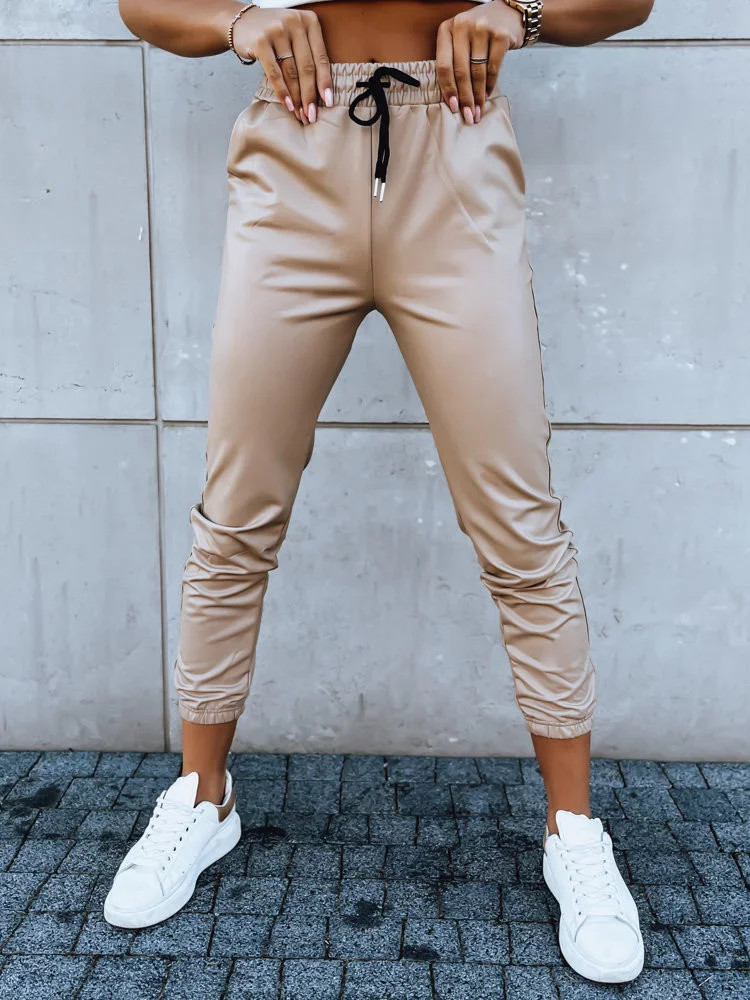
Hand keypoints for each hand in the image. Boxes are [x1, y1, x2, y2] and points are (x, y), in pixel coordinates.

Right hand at [232, 7, 332, 123]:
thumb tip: (322, 93)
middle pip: (307, 67)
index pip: (321, 58)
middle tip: (312, 115)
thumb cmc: (275, 35)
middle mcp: (295, 22)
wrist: (243, 22)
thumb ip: (309, 54)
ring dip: (296, 97)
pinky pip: (274, 73)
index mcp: (310, 21)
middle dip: (310, 95)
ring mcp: (277, 30)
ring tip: (300, 114)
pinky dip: (282, 91)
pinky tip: (287, 104)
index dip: (325, 82)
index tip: (329, 103)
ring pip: (291, 72)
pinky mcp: (260, 41)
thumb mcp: (297, 37)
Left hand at [436, 0, 524, 123]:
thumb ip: (453, 60)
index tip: (453, 107)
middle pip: (461, 71)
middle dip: (465, 98)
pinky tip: (487, 95)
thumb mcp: (460, 39)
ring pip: (477, 72)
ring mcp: (482, 28)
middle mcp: (462, 26)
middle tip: (468, 116)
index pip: (443, 65)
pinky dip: (490, 85)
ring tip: (478, 110)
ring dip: (478, 96)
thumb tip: (453, 99)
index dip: (448, 89)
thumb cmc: (479, 33)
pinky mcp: (500, 35)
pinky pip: (493, 68)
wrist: (508, 13)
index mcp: (447, 29)